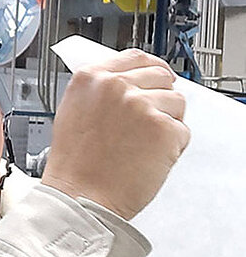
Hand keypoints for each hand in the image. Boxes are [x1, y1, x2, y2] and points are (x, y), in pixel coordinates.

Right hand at [42, 50, 188, 218]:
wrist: (79, 199)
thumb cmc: (74, 167)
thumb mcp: (73, 114)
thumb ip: (100, 92)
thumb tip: (130, 82)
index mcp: (90, 79)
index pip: (135, 57)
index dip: (149, 71)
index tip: (154, 81)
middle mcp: (115, 86)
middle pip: (161, 77)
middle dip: (159, 99)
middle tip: (143, 127)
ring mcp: (140, 105)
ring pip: (176, 103)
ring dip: (165, 125)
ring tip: (138, 147)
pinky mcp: (162, 128)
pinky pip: (182, 131)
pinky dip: (171, 148)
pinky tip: (145, 159)